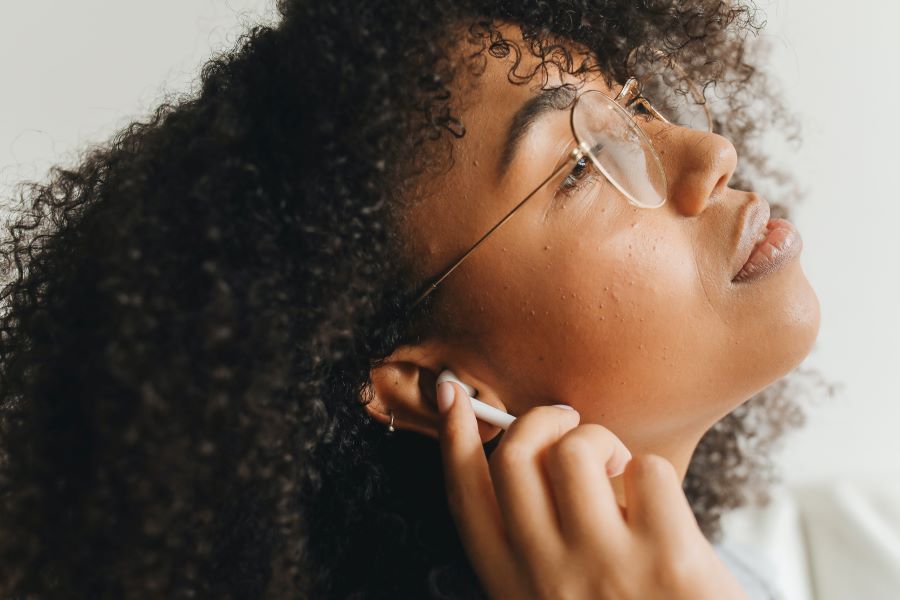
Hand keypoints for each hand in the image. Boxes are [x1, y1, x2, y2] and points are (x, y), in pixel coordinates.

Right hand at [436, 381, 749, 599]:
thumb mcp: (555, 598)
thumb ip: (534, 544)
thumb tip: (529, 454)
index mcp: (514, 587)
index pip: (466, 497)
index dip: (454, 438)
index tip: (456, 395)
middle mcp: (550, 578)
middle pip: (515, 457)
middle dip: (541, 421)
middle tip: (572, 425)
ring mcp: (608, 570)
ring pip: (576, 452)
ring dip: (601, 441)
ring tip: (621, 472)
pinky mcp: (672, 562)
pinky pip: (648, 470)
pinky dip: (654, 474)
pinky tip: (663, 508)